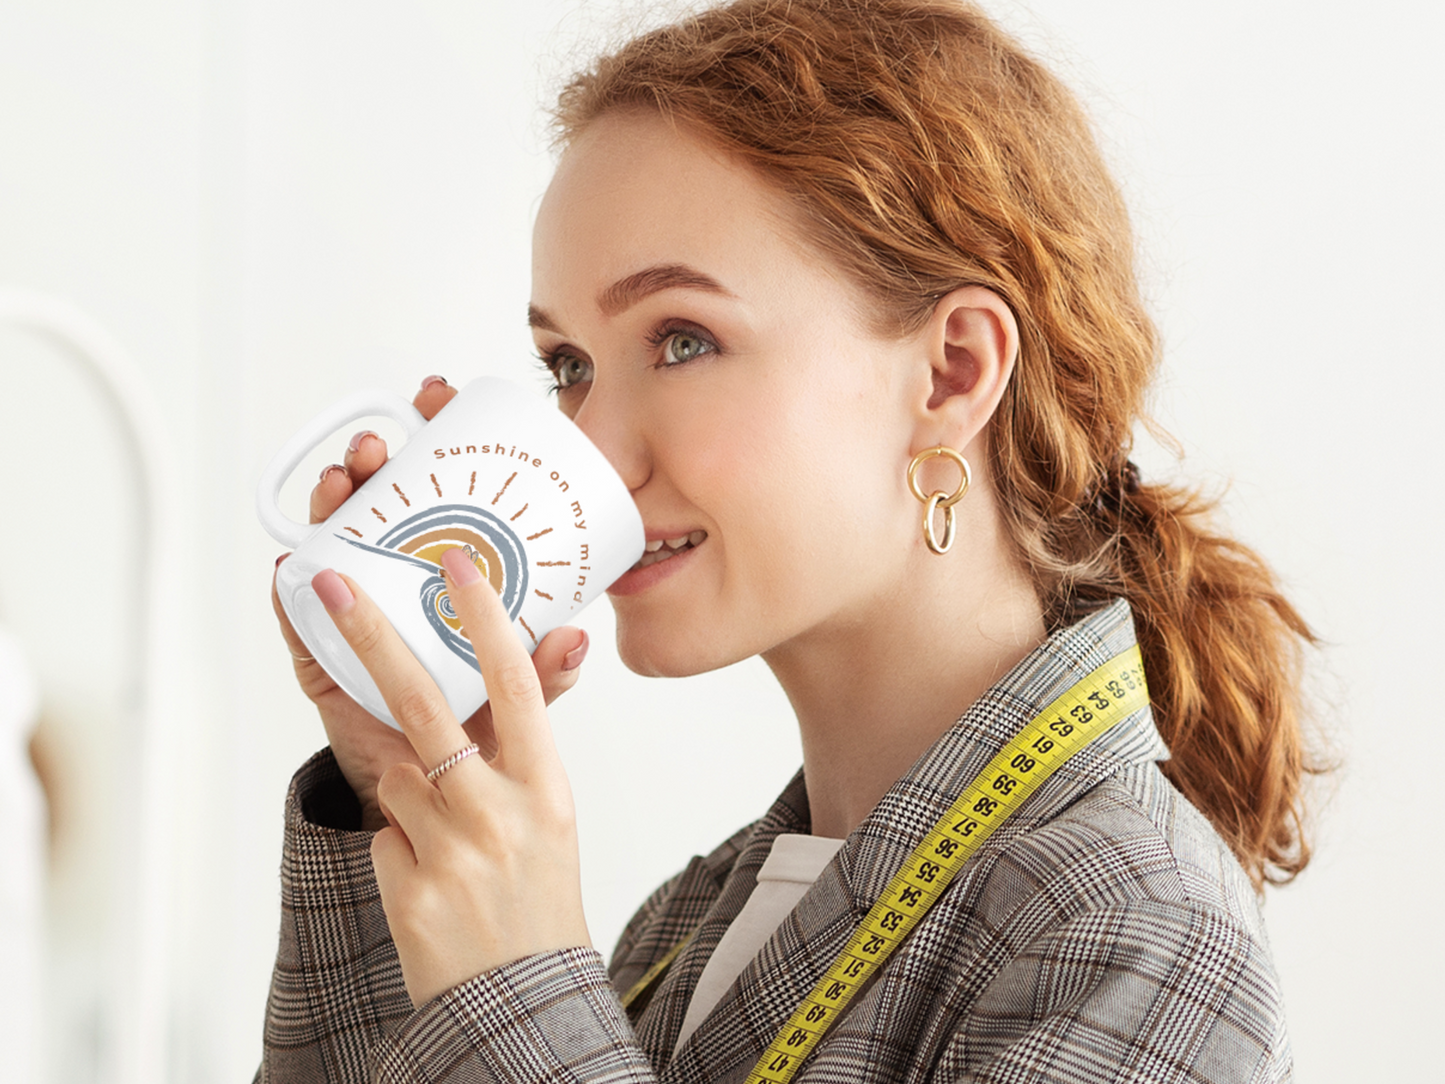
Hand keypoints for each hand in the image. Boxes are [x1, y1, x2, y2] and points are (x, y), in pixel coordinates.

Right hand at [271, 375, 589, 829]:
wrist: (434, 799)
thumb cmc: (478, 731)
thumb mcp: (520, 697)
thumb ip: (547, 674)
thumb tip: (576, 640)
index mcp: (450, 574)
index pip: (443, 486)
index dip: (437, 436)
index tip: (440, 395)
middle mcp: (401, 579)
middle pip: (384, 500)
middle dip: (380, 458)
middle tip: (384, 445)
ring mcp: (359, 610)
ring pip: (336, 539)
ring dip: (334, 502)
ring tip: (344, 483)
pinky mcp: (322, 653)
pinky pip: (298, 612)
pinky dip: (291, 586)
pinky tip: (292, 562)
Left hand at [313, 548, 591, 1004]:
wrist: (518, 1000)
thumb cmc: (537, 895)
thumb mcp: (552, 813)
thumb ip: (532, 736)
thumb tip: (564, 639)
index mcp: (546, 785)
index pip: (517, 683)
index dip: (485, 618)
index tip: (457, 562)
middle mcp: (502, 812)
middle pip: (427, 705)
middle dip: (374, 637)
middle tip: (335, 586)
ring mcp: (454, 852)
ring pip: (398, 778)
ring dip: (411, 794)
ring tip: (452, 844)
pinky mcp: (409, 890)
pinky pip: (385, 834)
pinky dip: (401, 845)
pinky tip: (433, 882)